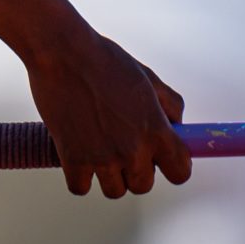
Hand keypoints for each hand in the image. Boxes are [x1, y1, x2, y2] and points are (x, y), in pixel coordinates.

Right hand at [23, 28, 192, 198]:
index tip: (164, 160)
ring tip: (99, 150)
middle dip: (136, 169)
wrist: (64, 52)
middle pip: (144, 185)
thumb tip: (176, 125)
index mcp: (155, 130)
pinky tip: (79, 155)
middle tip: (124, 148)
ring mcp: (102, 158)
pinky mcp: (72, 159)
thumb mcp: (148, 77)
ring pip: (114, 191)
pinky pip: (81, 188)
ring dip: (109, 175)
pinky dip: (80, 176)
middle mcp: (132, 149)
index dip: (173, 167)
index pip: (180, 172)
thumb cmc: (104, 60)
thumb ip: (170, 104)